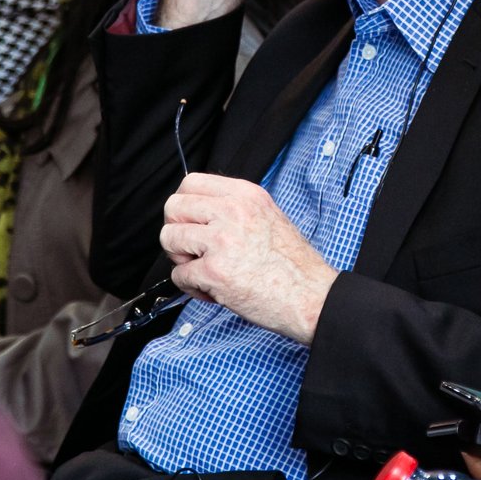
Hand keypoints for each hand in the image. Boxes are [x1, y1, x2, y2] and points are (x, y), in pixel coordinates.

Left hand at [159, 173, 337, 343]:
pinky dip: (192, 287)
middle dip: (177, 230)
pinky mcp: (214, 271)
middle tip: (195, 249)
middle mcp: (232, 211)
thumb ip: (234, 208)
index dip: (185, 206)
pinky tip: (214, 289)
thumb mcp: (268, 217)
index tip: (193, 222)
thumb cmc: (293, 266)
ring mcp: (221, 240)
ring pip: (169, 239)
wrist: (311, 297)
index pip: (191, 182)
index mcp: (246, 195)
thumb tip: (199, 212)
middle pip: (173, 207)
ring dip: (181, 259)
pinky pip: (179, 275)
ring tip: (205, 269)